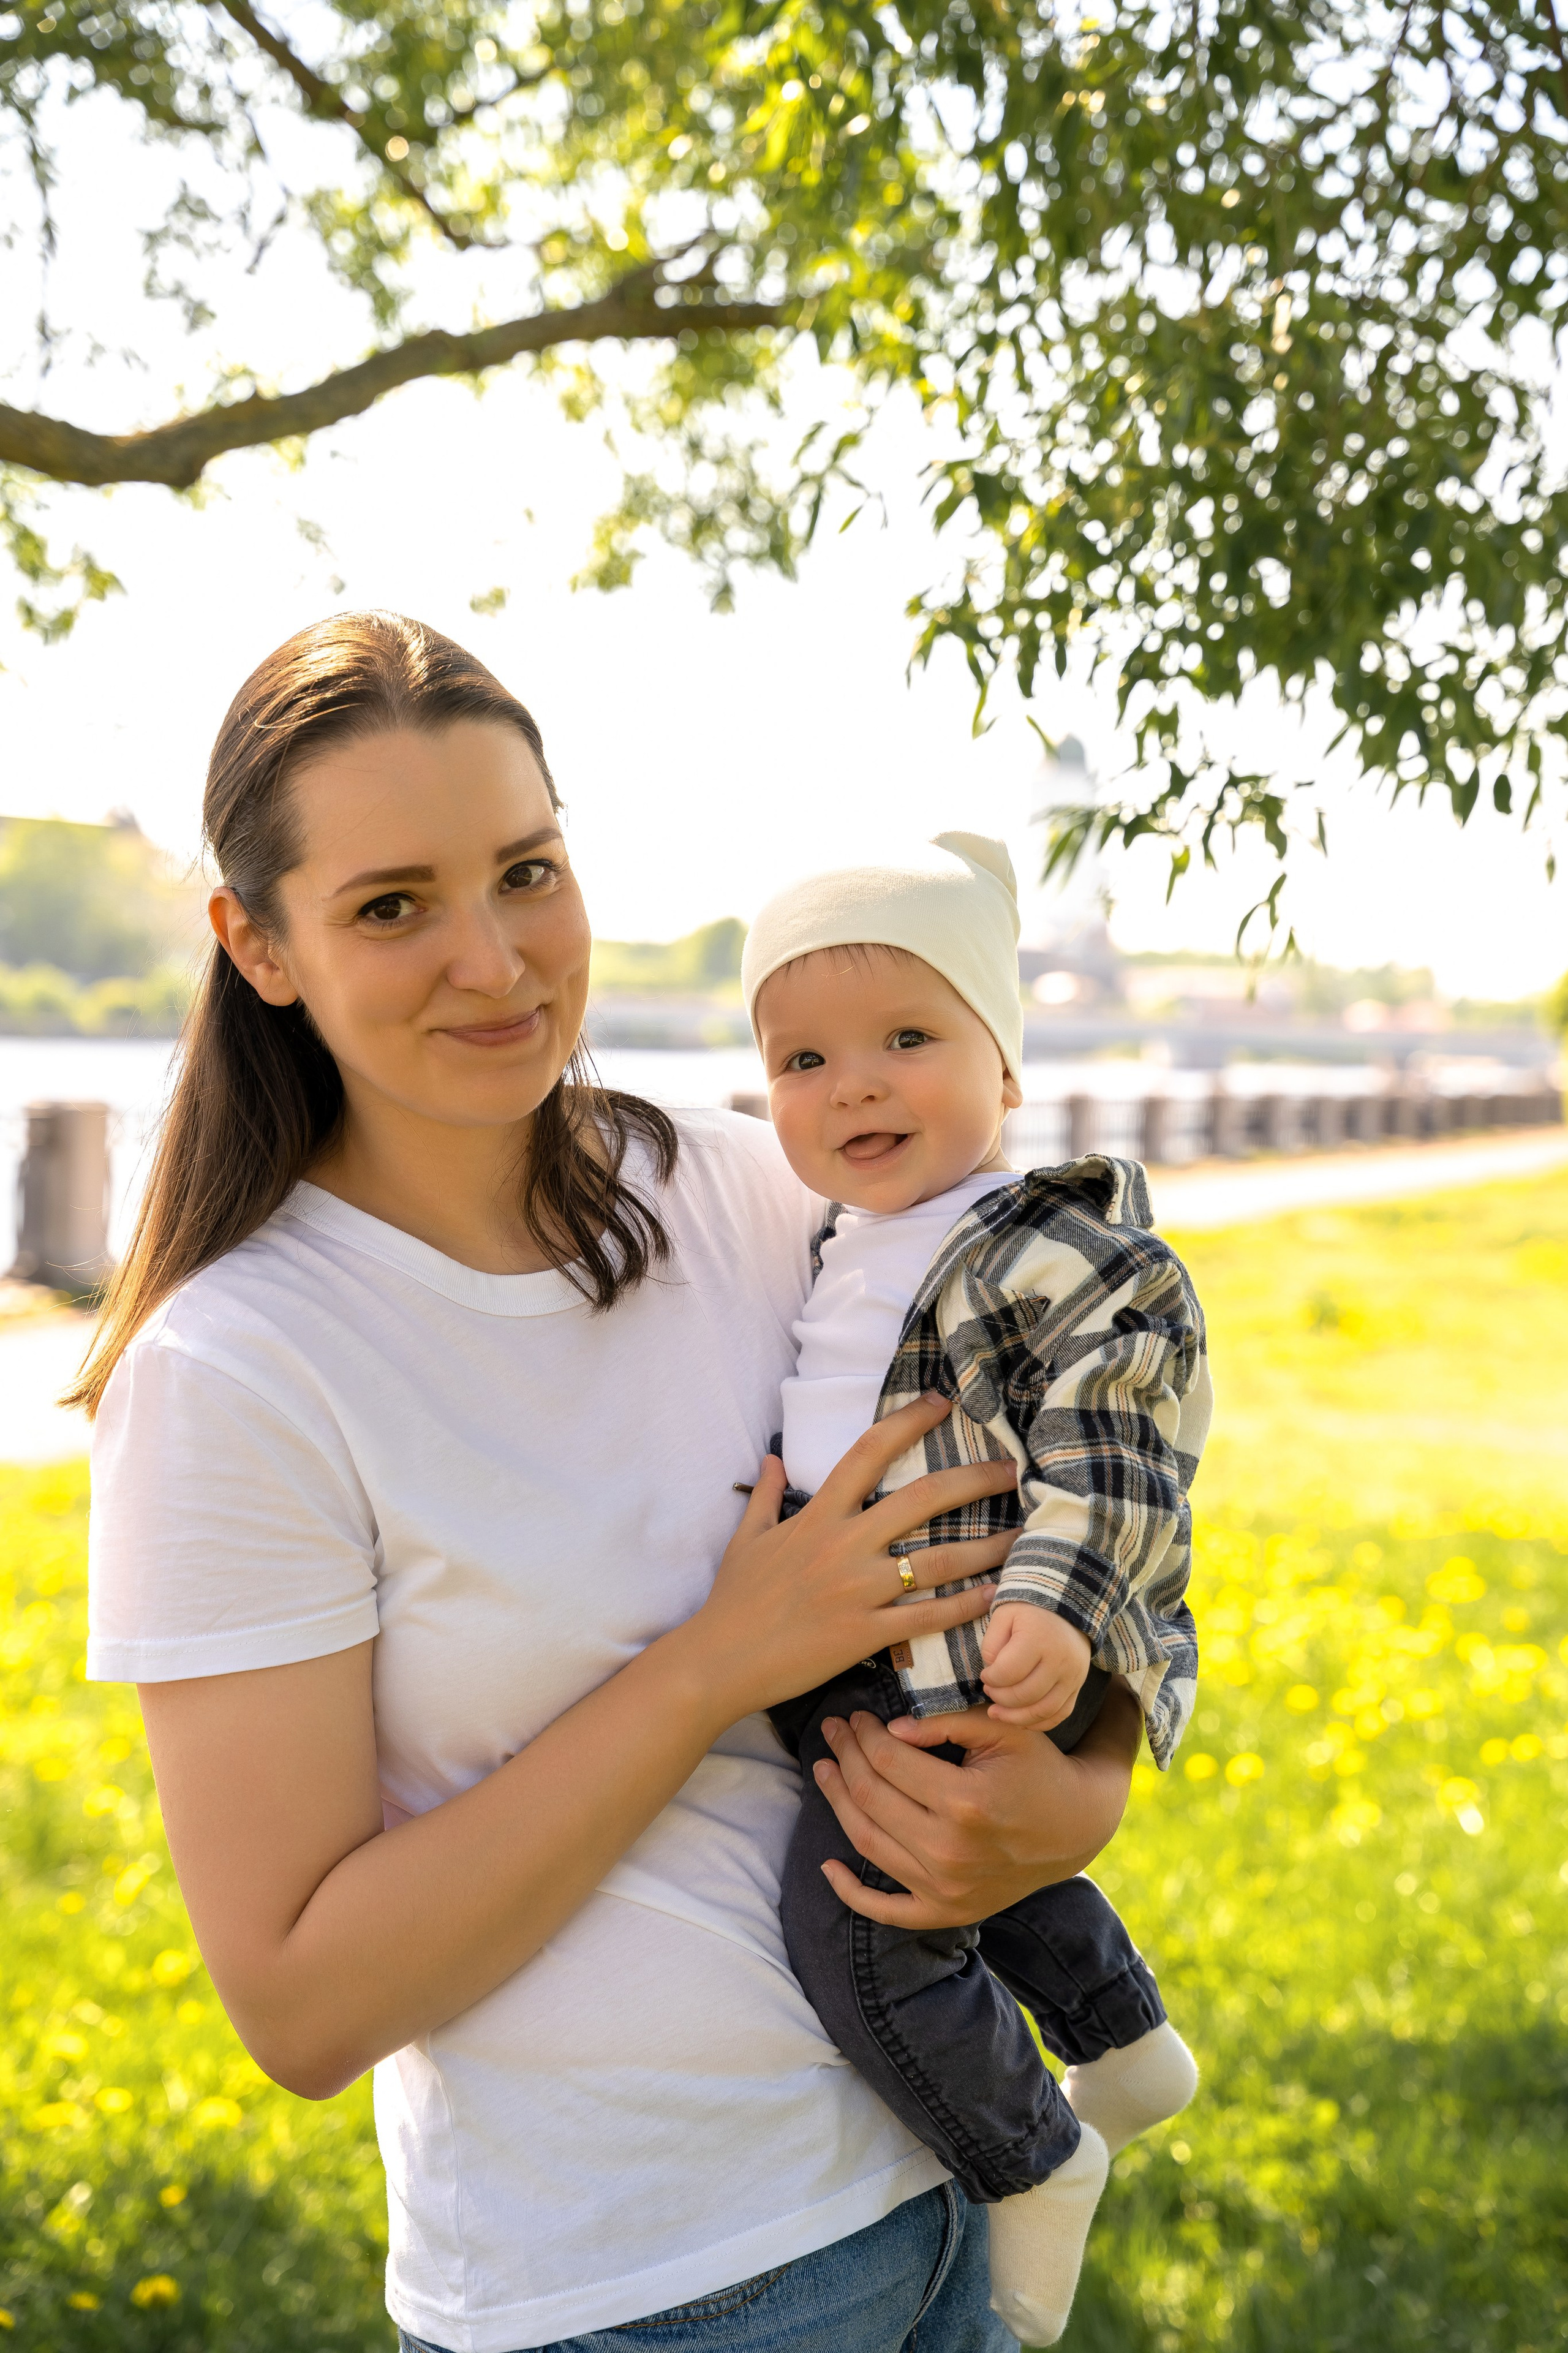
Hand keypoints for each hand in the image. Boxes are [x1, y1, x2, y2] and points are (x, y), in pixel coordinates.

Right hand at [678, 1394, 1017, 1722]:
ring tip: (1023, 1536)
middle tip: (1011, 1469)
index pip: (867, 1453)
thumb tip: (773, 1458)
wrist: (719, 1662)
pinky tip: (998, 1596)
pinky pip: (929, 1618)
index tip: (941, 1402)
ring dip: (988, 1546)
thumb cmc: (732, 1601)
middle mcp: (844, 1545)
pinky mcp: (867, 1634)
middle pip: (922, 1499)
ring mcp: (859, 1590)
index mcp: (818, 1516)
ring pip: (939, 1561)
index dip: (907, 1421)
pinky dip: (968, 1606)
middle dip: (973, 1479)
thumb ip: (765, 1495)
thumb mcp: (746, 1539)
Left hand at [812, 1684, 1142, 1929]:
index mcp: (966, 1803)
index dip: (864, 1734)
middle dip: (844, 1758)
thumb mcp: (1003, 1730)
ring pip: (867, 1843)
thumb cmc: (1038, 1768)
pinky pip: (886, 1912)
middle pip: (871, 1799)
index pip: (889, 1761)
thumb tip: (890, 1728)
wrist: (1077, 1828)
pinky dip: (850, 1893)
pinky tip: (827, 1867)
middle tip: (833, 1732)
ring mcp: (945, 1888)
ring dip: (837, 1804)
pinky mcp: (945, 1912)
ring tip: (825, 1771)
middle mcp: (950, 1851)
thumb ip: (947, 1720)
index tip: (857, 1716)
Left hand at [980, 1603, 1091, 1729]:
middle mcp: (1060, 1660)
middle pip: (1025, 1695)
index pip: (1008, 1673)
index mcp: (1038, 1639)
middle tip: (990, 1692)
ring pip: (1043, 1710)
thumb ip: (991, 1644)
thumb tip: (992, 1674)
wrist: (1066, 1607)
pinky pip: (1061, 1714)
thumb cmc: (1028, 1612)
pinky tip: (1020, 1720)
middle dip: (1000, 1699)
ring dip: (1016, 1718)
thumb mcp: (1003, 1615)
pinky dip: (1039, 1723)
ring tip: (997, 1714)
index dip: (990, 1679)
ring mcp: (1073, 1676)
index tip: (985, 1675)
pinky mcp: (1078, 1686)